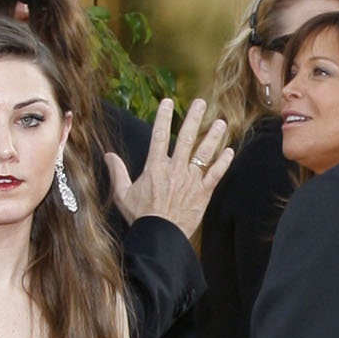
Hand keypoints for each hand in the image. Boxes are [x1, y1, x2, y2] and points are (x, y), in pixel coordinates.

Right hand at [106, 96, 232, 239]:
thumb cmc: (141, 216)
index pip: (159, 136)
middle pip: (186, 138)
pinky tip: (229, 151)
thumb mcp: (123, 194)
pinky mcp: (203, 193)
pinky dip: (223, 163)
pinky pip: (215, 174)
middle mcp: (175, 169)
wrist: (160, 236)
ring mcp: (191, 180)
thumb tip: (108, 155)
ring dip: (213, 137)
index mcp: (155, 167)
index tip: (167, 102)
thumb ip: (118, 172)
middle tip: (201, 103)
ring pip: (204, 154)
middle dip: (194, 119)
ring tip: (221, 123)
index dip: (163, 117)